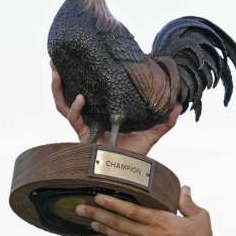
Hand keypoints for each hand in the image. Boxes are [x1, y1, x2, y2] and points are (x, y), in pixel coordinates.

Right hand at [51, 66, 180, 155]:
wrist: (128, 174)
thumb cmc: (136, 156)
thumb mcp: (152, 133)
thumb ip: (164, 121)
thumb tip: (179, 105)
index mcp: (103, 115)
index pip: (90, 93)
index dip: (84, 79)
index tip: (85, 61)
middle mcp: (90, 118)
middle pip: (70, 95)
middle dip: (60, 79)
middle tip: (56, 62)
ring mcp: (84, 126)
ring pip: (63, 105)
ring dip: (57, 88)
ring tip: (56, 71)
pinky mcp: (82, 135)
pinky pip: (73, 119)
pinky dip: (75, 108)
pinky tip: (80, 97)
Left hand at [76, 186, 227, 235]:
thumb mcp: (200, 218)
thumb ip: (187, 203)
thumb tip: (184, 188)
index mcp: (161, 222)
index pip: (131, 211)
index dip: (113, 203)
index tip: (98, 196)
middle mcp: (149, 235)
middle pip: (118, 223)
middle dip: (97, 214)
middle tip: (80, 208)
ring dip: (103, 227)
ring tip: (89, 220)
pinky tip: (110, 234)